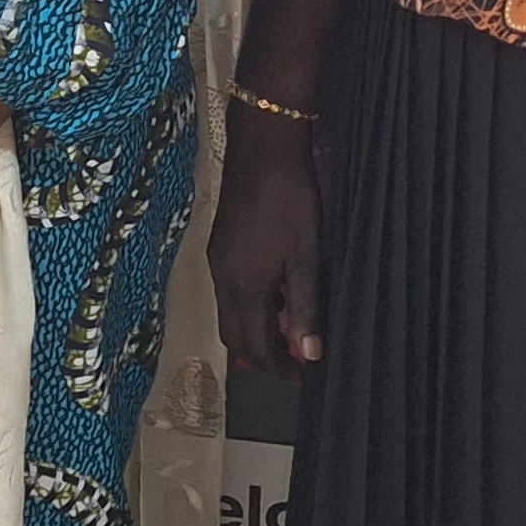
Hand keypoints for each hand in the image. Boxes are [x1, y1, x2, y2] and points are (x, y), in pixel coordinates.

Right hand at [210, 109, 326, 372]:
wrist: (261, 150)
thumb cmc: (290, 203)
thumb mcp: (305, 258)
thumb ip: (304, 309)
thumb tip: (309, 355)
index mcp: (244, 289)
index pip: (256, 346)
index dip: (279, 367)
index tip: (304, 375)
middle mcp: (223, 281)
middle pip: (234, 337)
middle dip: (262, 355)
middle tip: (295, 359)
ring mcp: (217, 262)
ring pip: (229, 314)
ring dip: (255, 330)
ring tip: (290, 327)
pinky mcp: (219, 246)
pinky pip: (228, 293)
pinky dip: (249, 306)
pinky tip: (275, 293)